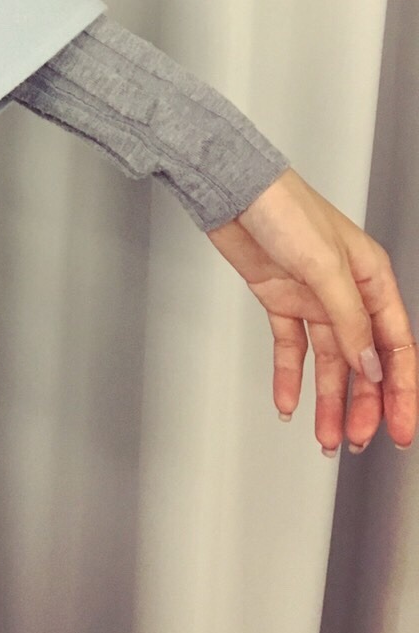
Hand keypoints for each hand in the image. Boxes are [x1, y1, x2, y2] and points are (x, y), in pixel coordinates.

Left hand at [204, 166, 415, 454]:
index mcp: (372, 280)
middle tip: (353, 440)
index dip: (400, 392)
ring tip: (326, 436)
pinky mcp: (280, 300)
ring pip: (329, 362)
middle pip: (363, 362)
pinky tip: (288, 403)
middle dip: (362, 405)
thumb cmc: (285, 209)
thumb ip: (349, 319)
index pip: (396, 347)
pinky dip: (289, 376)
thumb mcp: (326, 266)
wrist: (232, 191)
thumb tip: (371, 367)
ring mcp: (312, 298)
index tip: (399, 430)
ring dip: (328, 400)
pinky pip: (291, 347)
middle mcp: (347, 293)